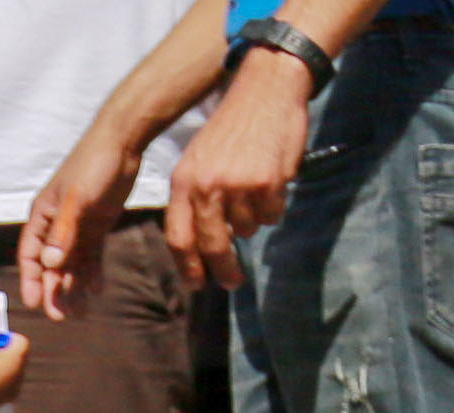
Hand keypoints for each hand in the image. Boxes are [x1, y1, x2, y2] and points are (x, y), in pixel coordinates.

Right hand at [15, 136, 139, 318]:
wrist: (123, 141)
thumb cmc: (93, 164)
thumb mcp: (76, 200)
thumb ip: (63, 232)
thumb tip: (49, 264)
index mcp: (43, 217)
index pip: (31, 255)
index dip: (31, 280)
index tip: (34, 304)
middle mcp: (57, 225)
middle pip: (51, 265)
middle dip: (55, 291)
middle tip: (62, 316)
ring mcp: (77, 226)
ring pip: (72, 264)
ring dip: (74, 287)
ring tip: (82, 311)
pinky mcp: (97, 225)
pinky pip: (91, 256)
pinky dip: (93, 272)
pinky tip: (97, 290)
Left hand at [163, 55, 314, 289]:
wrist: (267, 86)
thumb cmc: (234, 124)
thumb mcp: (199, 157)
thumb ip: (194, 197)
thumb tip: (197, 244)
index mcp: (183, 181)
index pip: (178, 237)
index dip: (188, 267)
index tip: (197, 284)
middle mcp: (206, 186)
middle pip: (212, 245)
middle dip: (224, 269)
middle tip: (232, 283)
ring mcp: (237, 186)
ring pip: (248, 229)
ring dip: (254, 219)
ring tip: (257, 189)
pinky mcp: (267, 182)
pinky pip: (272, 214)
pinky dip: (274, 205)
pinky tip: (273, 179)